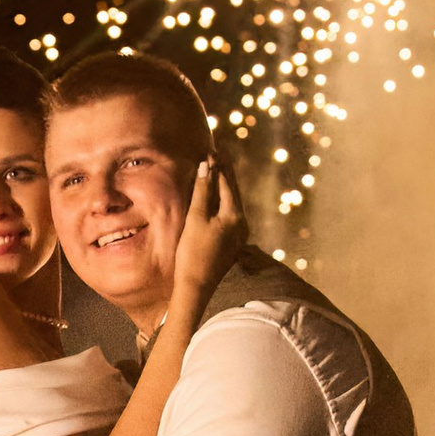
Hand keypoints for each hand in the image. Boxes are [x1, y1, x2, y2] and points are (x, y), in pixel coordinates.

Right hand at [171, 154, 249, 313]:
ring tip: (216, 168)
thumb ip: (202, 190)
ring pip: (232, 202)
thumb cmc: (193, 252)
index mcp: (235, 215)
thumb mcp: (196, 218)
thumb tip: (206, 165)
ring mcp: (238, 233)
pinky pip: (229, 212)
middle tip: (216, 152)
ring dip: (223, 185)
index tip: (212, 148)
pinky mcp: (232, 241)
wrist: (196, 286)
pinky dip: (222, 199)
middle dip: (224, 172)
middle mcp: (241, 223)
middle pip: (232, 190)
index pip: (227, 182)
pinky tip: (216, 195)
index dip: (219, 165)